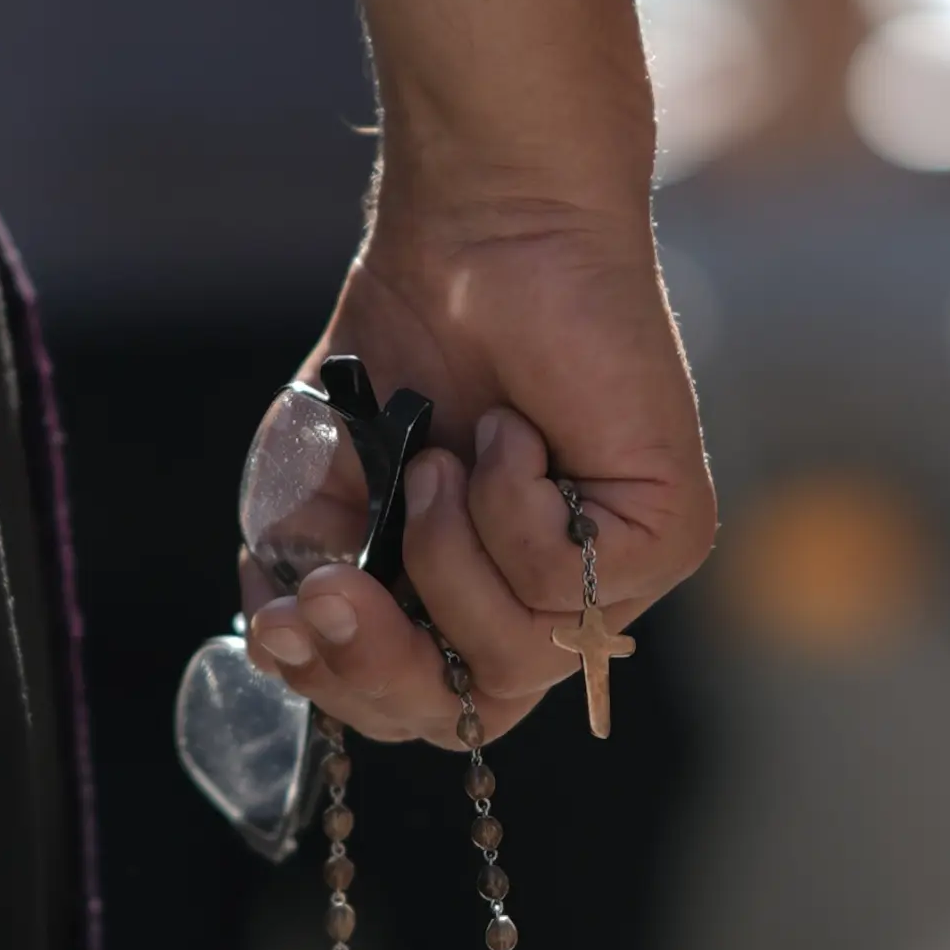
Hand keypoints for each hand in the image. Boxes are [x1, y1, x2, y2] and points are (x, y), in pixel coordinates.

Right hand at [243, 193, 713, 743]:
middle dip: (379, 659)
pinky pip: (562, 585)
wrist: (480, 240)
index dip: (343, 685)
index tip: (283, 621)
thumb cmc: (404, 356)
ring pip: (514, 654)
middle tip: (335, 589)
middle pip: (470, 710)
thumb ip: (300, 579)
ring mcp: (613, 582)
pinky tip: (515, 433)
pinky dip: (510, 503)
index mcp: (471, 608)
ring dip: (445, 554)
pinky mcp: (665, 537)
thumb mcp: (318, 486)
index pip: (417, 707)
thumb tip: (288, 645)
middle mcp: (548, 608)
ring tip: (440, 459)